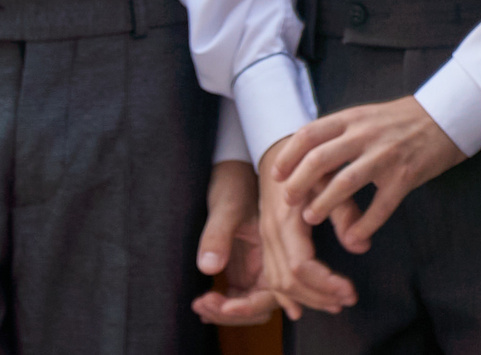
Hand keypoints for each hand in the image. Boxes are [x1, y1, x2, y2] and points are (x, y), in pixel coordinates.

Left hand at [191, 159, 278, 325]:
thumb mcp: (225, 206)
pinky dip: (224, 303)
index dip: (248, 306)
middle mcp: (274, 262)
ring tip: (200, 304)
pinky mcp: (247, 267)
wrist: (233, 169)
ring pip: (250, 304)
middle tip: (204, 304)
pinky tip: (203, 300)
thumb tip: (207, 268)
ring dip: (227, 311)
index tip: (223, 304)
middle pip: (261, 306)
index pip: (271, 294)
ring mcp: (260, 266)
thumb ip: (217, 236)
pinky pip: (240, 296)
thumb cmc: (235, 181)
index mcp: (279, 249)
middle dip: (233, 312)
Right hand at [252, 130, 358, 316]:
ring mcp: (266, 238)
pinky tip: (302, 308)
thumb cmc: (311, 159)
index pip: (301, 265)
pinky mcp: (267, 240)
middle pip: (288, 281)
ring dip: (306, 298)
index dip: (324, 283)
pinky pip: (272, 275)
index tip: (350, 291)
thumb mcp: (330, 178)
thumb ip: (344, 212)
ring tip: (335, 302)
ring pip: (278, 282)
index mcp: (285, 220)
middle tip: (348, 300)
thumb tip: (362, 246)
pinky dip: (286, 295)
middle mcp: (271, 233)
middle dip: (318, 296)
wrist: (280, 146)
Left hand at [277, 95, 465, 251]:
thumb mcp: (367, 115)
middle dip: (297, 183)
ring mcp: (386, 155)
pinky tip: (354, 238)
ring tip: (310, 218)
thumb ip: (340, 132)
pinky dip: (364, 225)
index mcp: (353, 118)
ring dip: (323, 205)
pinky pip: (380, 206)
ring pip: (344, 183)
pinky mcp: (406, 175)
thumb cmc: (401, 120)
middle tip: (287, 201)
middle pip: (319, 158)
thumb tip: (305, 154)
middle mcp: (366, 134)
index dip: (288, 156)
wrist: (447, 115)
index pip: (309, 133)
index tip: (276, 175)